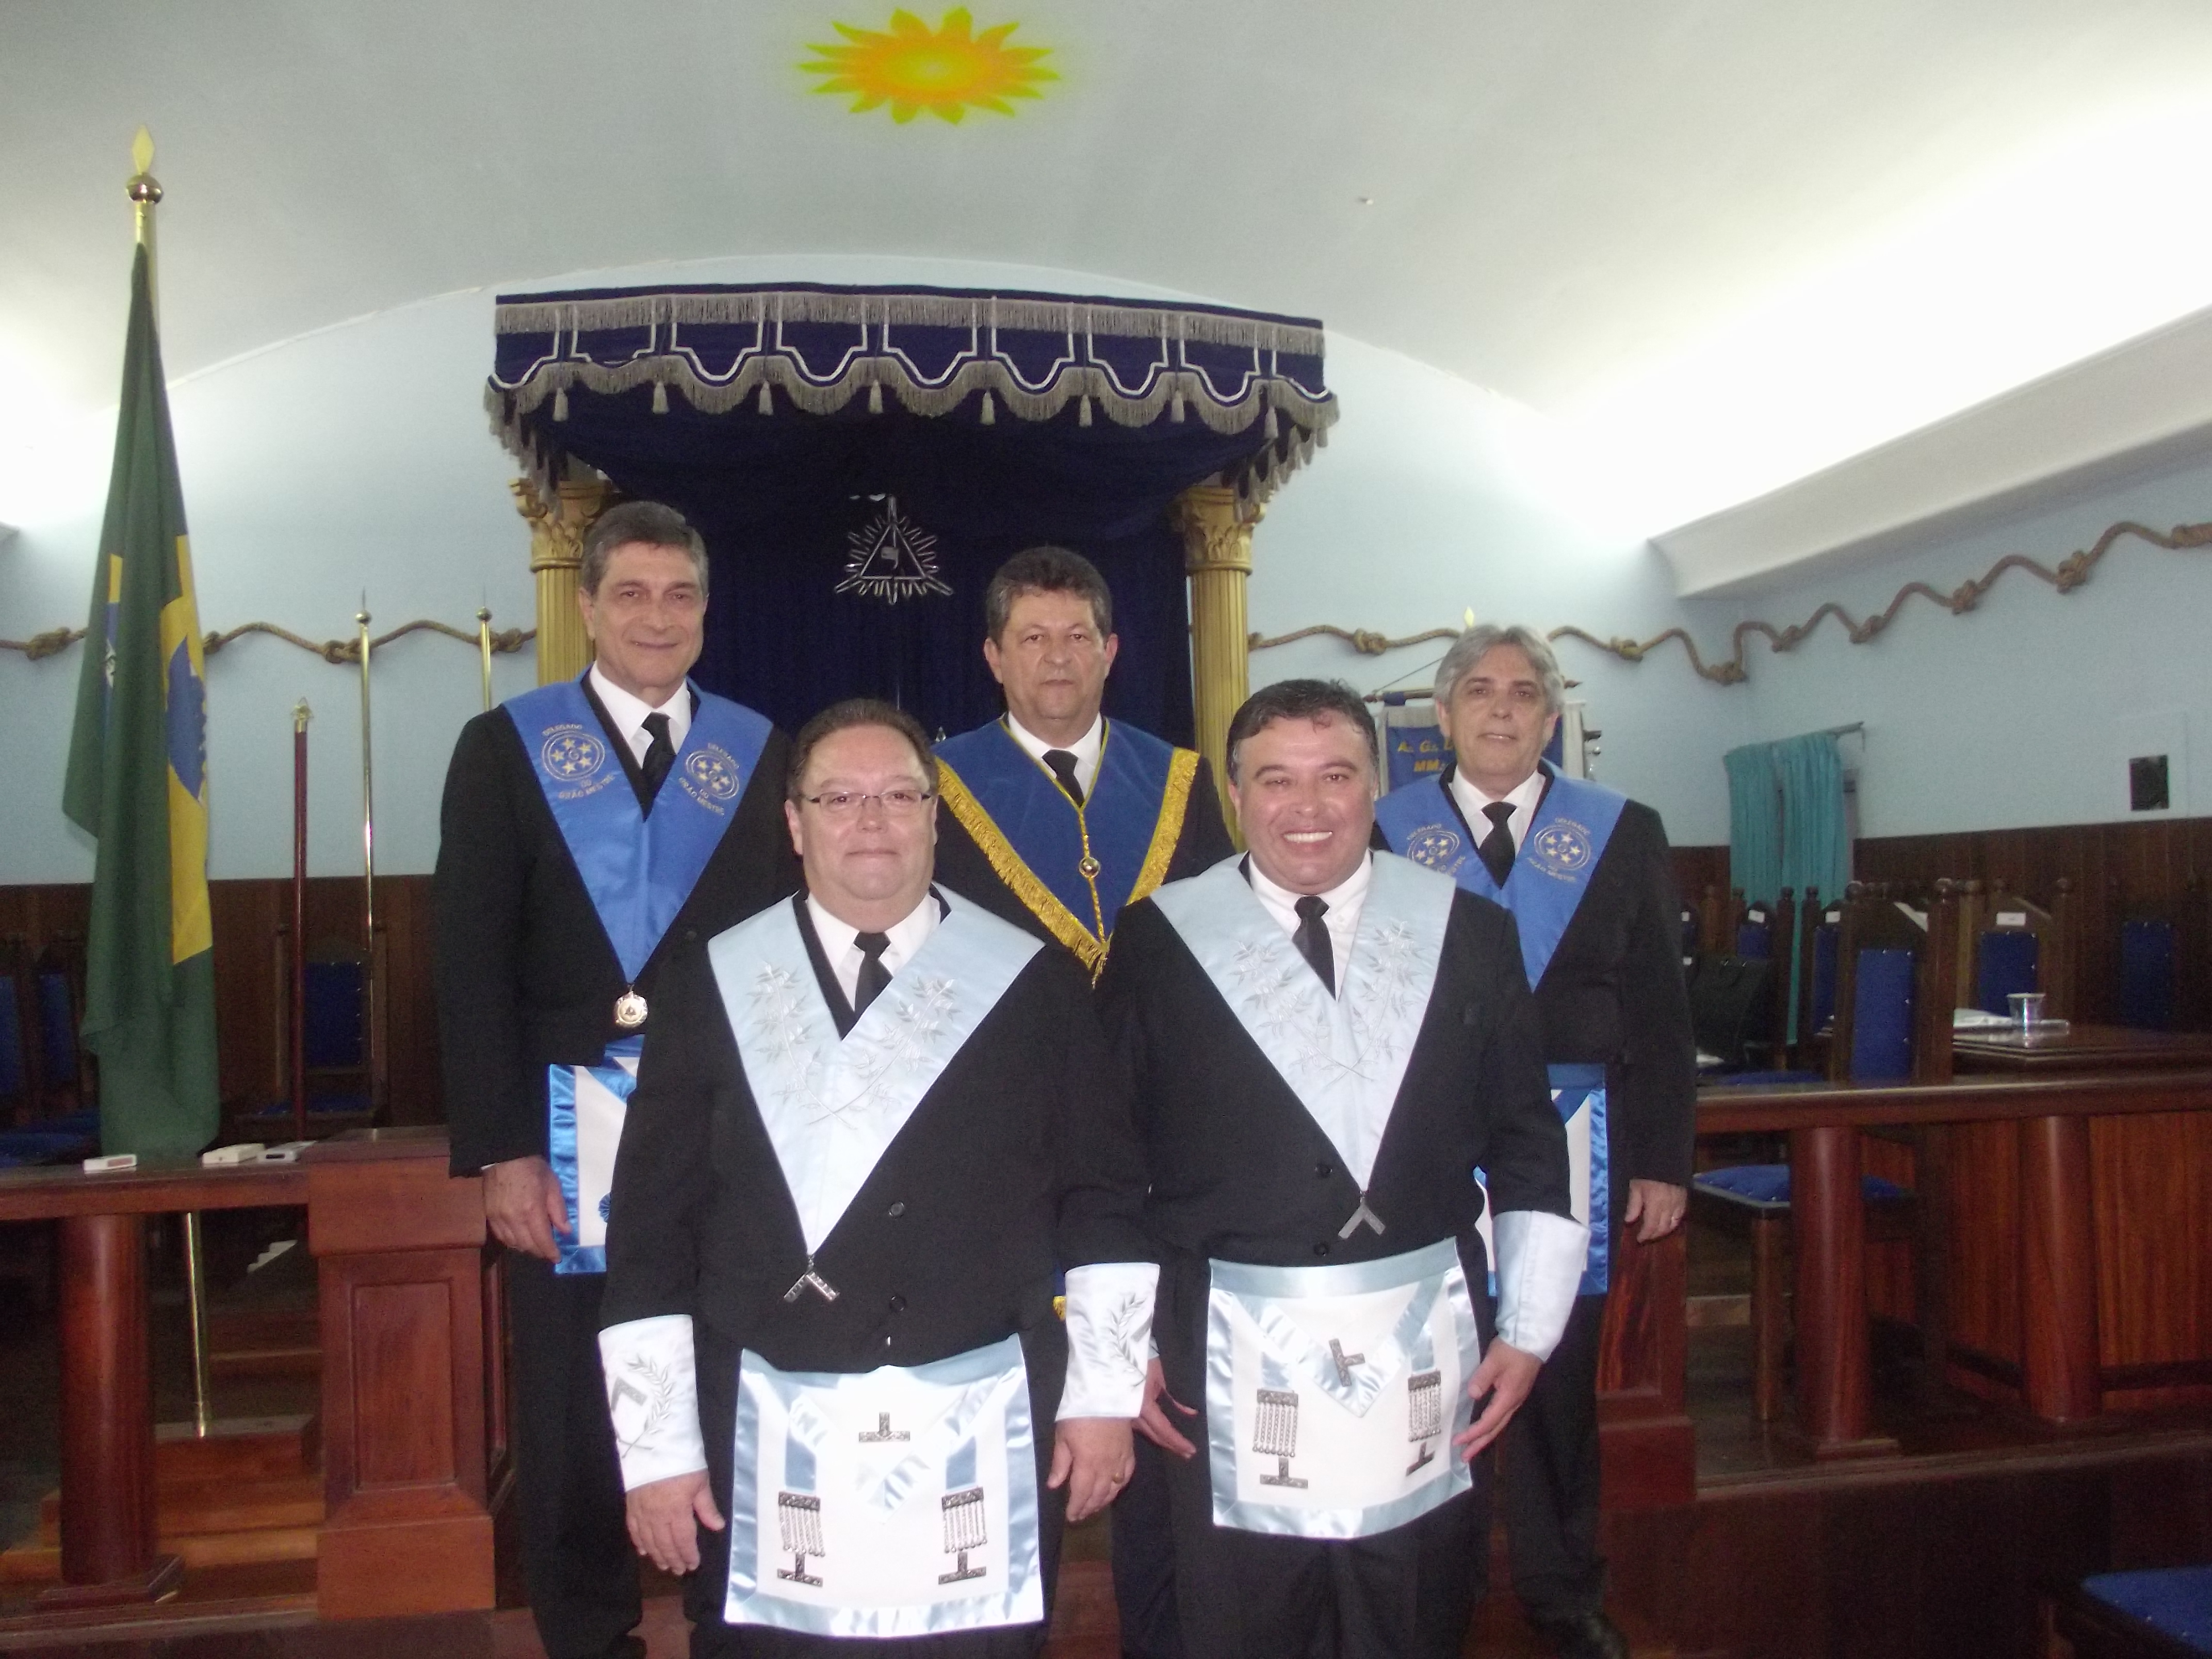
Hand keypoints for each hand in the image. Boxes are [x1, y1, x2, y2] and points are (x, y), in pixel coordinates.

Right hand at [482, 1155, 569, 1260]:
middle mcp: (513, 1219)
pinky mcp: (489, 1216)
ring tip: (536, 1245)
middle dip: (539, 1252)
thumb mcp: (552, 1184)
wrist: (504, 1156)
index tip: (557, 1258)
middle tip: (548, 1251)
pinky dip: (512, 1242)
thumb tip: (566, 1231)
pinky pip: (501, 1237)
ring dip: (526, 1248)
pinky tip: (520, 1238)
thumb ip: (559, 1210)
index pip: (542, 1240)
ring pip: (513, 1244)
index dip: (551, 1252)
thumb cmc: (532, 1168)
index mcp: (532, 1210)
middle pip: (527, 1246)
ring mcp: (499, 1219)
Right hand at [626, 1469, 722, 1574]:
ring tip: (664, 1565)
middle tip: (679, 1571)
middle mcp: (657, 1516)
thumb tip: (718, 1526)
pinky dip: (639, 1542)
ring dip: (657, 1555)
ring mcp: (641, 1512)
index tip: (693, 1565)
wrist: (652, 1443)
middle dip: (673, 1559)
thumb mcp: (700, 1481)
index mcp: (677, 1511)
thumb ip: (707, 1507)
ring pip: (649, 1541)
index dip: (688, 1554)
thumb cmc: (682, 1461)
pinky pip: (634, 1530)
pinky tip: (644, 1551)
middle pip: (665, 1544)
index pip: (683, 1540)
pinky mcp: (630, 1505)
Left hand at [1048, 1416, 1134, 1523]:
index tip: (1070, 1517)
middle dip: (1088, 1508)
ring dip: (1103, 1501)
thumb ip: (1060, 1464)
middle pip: (1098, 1495)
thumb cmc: (1078, 1415)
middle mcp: (1105, 1468)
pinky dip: (1119, 1486)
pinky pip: (1126, 1475)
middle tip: (1081, 1515)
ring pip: (1113, 1489)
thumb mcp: (1062, 1437)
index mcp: (1087, 1465)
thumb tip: (1053, 1486)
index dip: (1076, 1508)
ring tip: (1094, 1507)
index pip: (1081, 1494)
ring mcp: (1119, 1460)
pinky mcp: (1129, 1452)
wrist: (1105, 1395)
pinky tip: (1114, 1489)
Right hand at [1133, 1359, 1198, 1459]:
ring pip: (1147, 1432)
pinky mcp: (1125, 1410)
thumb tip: (1191, 1413)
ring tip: (1177, 1448)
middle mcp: (1133, 1415)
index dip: (1177, 1442)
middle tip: (1187, 1454)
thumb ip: (1174, 1400)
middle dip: (1172, 1445)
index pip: (1163, 1430)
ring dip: (1163, 1440)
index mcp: (1143, 1407)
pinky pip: (1140, 1424)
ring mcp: (1127, 1414)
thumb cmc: (1141, 1361)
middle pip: (1155, 1435)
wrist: (1118, 1351)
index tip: (1191, 1451)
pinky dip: (1153, 1429)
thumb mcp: (1161, 1379)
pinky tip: (1164, 1433)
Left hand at [1454, 1338, 1540, 1460]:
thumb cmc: (1512, 1349)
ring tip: (1472, 1448)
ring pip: (1499, 1424)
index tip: (1458, 1441)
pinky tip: (1484, 1427)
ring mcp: (1515, 1399)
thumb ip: (1483, 1377)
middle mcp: (1513, 1403)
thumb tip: (1472, 1395)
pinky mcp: (1515, 1393)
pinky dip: (1491, 1426)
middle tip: (1464, 1457)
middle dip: (1479, 1443)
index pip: (1488, 1421)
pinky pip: (1501, 1416)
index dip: (1473, 1433)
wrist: (1531, 1340)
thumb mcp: (1494, 1360)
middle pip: (1495, 1429)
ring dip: (1485, 1437)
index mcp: (1508, 1397)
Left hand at [1623, 1178, 1687, 1242]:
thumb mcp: (1635, 1186)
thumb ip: (1633, 1205)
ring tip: (1655, 1233)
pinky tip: (1668, 1223)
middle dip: (1653, 1235)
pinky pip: (1680, 1216)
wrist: (1665, 1160)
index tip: (1638, 1240)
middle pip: (1663, 1228)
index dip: (1645, 1235)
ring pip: (1673, 1225)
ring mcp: (1678, 1204)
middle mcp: (1669, 1207)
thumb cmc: (1647, 1172)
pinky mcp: (1684, 1199)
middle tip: (1646, 1237)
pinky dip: (1673, 1223)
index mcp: (1655, 1204)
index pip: (1651, 1226)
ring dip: (1664, 1231)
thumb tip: (1629, 1221)